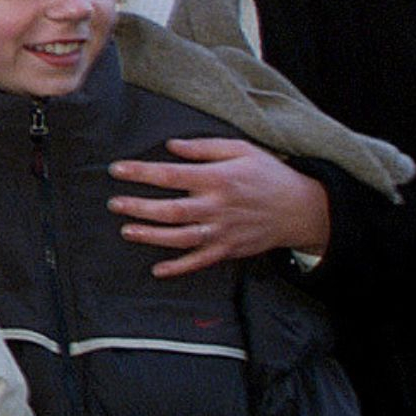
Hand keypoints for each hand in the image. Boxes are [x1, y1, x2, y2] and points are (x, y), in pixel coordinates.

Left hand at [108, 136, 332, 276]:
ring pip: (179, 238)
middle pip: (170, 209)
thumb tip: (171, 146)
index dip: (140, 173)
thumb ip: (204, 148)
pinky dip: (178, 268)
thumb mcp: (241, 150)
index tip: (116, 170)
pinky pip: (199, 262)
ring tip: (126, 231)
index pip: (170, 175)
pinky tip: (157, 270)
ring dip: (151, 236)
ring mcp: (222, 231)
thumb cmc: (269, 174)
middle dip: (138, 207)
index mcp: (217, 179)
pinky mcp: (229, 250)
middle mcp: (217, 207)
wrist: (302, 208)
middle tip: (114, 203)